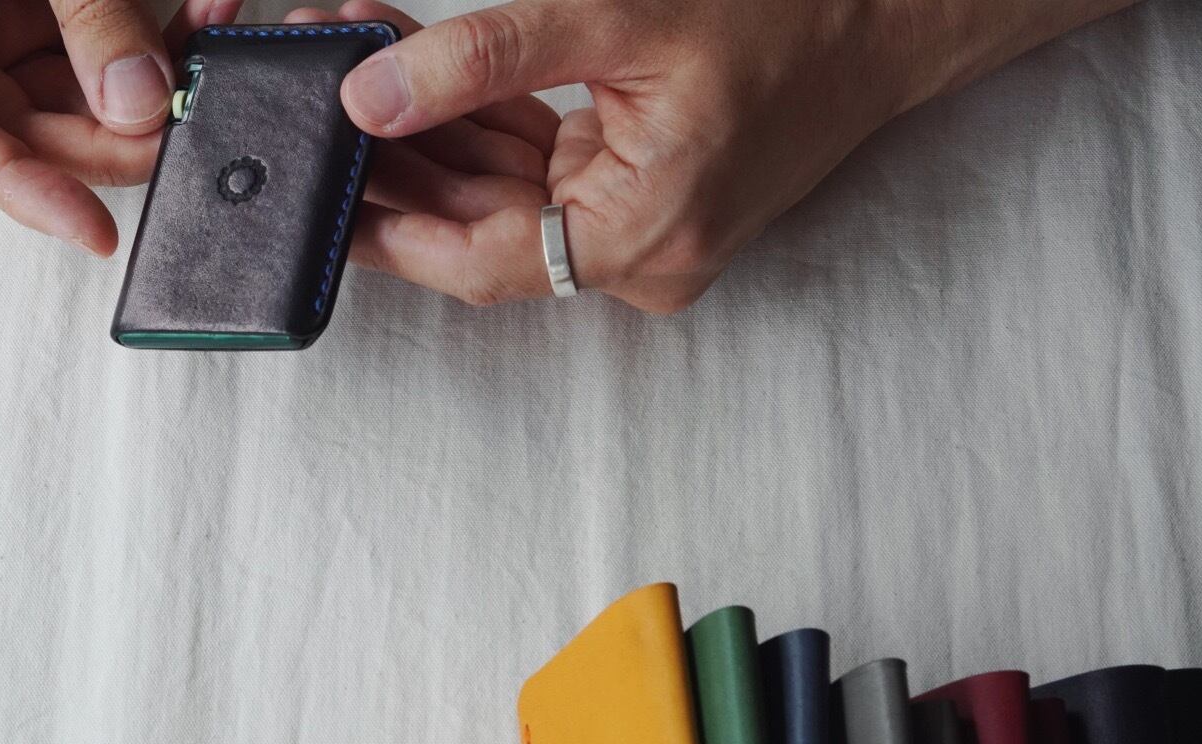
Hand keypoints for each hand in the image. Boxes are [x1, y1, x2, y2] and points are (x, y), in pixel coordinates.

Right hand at [0, 0, 243, 253]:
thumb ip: (84, 10)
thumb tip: (140, 103)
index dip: (23, 189)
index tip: (97, 232)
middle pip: (28, 121)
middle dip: (119, 129)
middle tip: (192, 118)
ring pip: (77, 86)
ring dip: (154, 79)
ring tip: (216, 38)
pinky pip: (102, 38)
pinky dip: (156, 35)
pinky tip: (209, 11)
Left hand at [311, 0, 1137, 311]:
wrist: (882, 20)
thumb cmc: (781, 17)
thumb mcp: (620, 19)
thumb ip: (488, 59)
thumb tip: (374, 98)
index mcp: (640, 237)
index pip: (483, 260)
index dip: (393, 235)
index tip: (322, 209)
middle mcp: (642, 259)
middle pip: (490, 234)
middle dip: (405, 176)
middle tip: (319, 131)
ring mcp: (645, 236)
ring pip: (513, 205)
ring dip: (440, 150)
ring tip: (360, 97)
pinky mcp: (646, 204)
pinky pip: (550, 181)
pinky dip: (492, 136)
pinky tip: (426, 93)